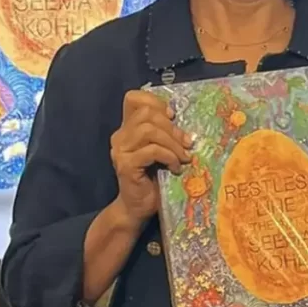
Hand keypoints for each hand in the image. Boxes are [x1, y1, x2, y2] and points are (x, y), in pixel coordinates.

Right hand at [110, 90, 192, 224]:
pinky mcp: (126, 165)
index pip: (133, 98)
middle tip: (187, 144)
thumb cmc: (153, 179)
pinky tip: (175, 168)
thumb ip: (164, 133)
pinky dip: (169, 157)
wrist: (138, 208)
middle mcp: (120, 136)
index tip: (173, 116)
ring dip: (172, 143)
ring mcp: (120, 150)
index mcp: (127, 128)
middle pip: (146, 113)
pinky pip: (152, 150)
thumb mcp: (161, 150)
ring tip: (183, 157)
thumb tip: (182, 120)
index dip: (155, 102)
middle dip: (172, 127)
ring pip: (149, 130)